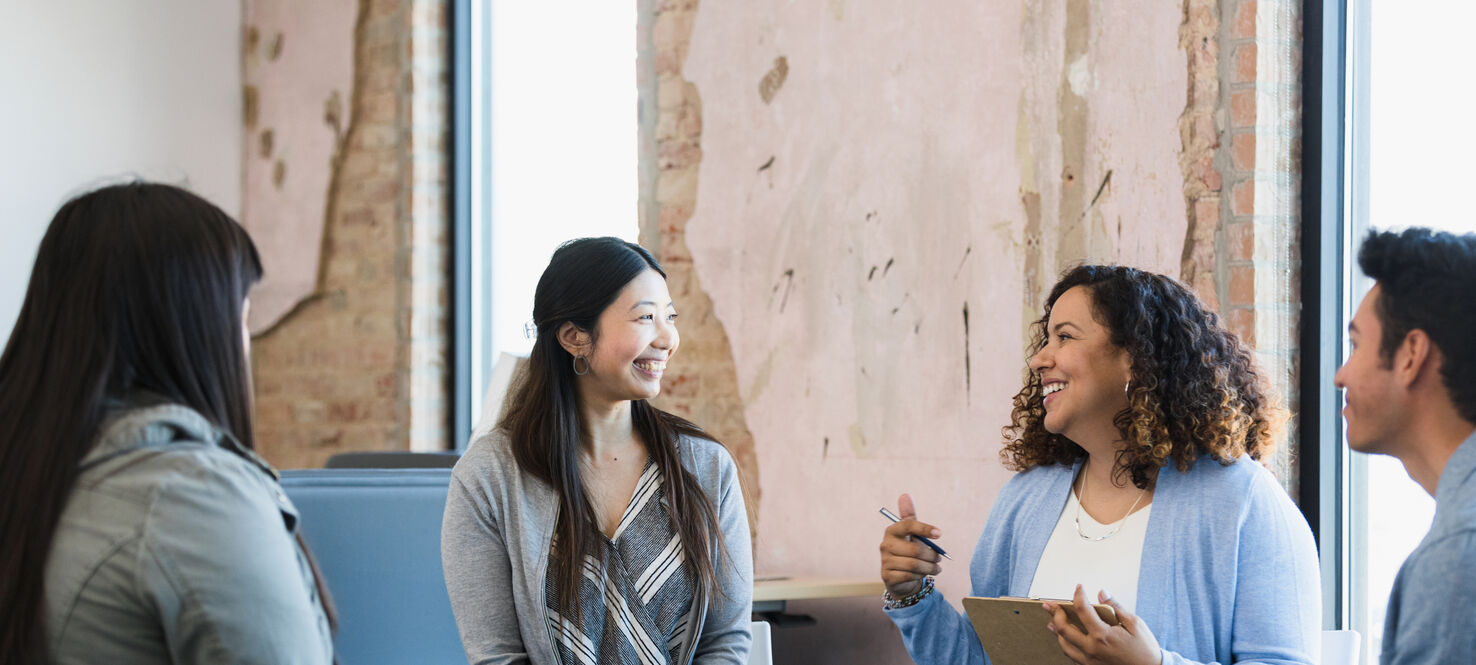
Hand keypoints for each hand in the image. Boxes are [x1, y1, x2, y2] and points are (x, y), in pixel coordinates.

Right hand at [878, 493, 942, 596]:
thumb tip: (904, 495)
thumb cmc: (907, 552)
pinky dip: (921, 576)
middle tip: (939, 558)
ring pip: (915, 565)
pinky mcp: (887, 576)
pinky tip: (923, 575)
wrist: (900, 578)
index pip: (908, 525)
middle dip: (932, 556)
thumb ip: (909, 516)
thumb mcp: (910, 534)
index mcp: (892, 531)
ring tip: (935, 568)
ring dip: (930, 568)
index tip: (939, 534)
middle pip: (916, 549)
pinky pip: (910, 576)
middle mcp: (886, 545)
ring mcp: (885, 561)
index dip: (925, 528)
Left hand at [1042, 585, 1160, 664]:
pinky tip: (1064, 638)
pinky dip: (1065, 644)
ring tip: (1051, 621)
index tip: (1079, 588)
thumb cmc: (1144, 648)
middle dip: (1055, 613)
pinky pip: (1072, 655)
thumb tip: (1102, 592)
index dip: (1078, 595)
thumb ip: (1115, 606)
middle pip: (1064, 628)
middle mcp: (1092, 648)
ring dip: (1056, 631)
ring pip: (1064, 644)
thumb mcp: (1134, 623)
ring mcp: (1089, 660)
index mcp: (1102, 635)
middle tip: (1050, 605)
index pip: (1082, 610)